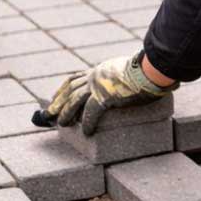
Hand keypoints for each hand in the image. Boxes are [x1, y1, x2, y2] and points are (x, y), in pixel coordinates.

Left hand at [40, 53, 177, 135]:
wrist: (152, 69)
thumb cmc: (147, 70)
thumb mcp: (128, 70)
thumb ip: (122, 78)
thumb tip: (130, 85)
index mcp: (100, 70)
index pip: (75, 78)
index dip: (63, 89)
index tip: (56, 97)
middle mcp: (95, 75)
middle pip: (70, 89)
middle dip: (58, 102)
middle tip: (49, 114)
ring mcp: (99, 85)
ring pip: (75, 100)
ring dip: (66, 113)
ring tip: (61, 124)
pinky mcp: (105, 96)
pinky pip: (91, 112)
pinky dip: (87, 123)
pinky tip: (86, 132)